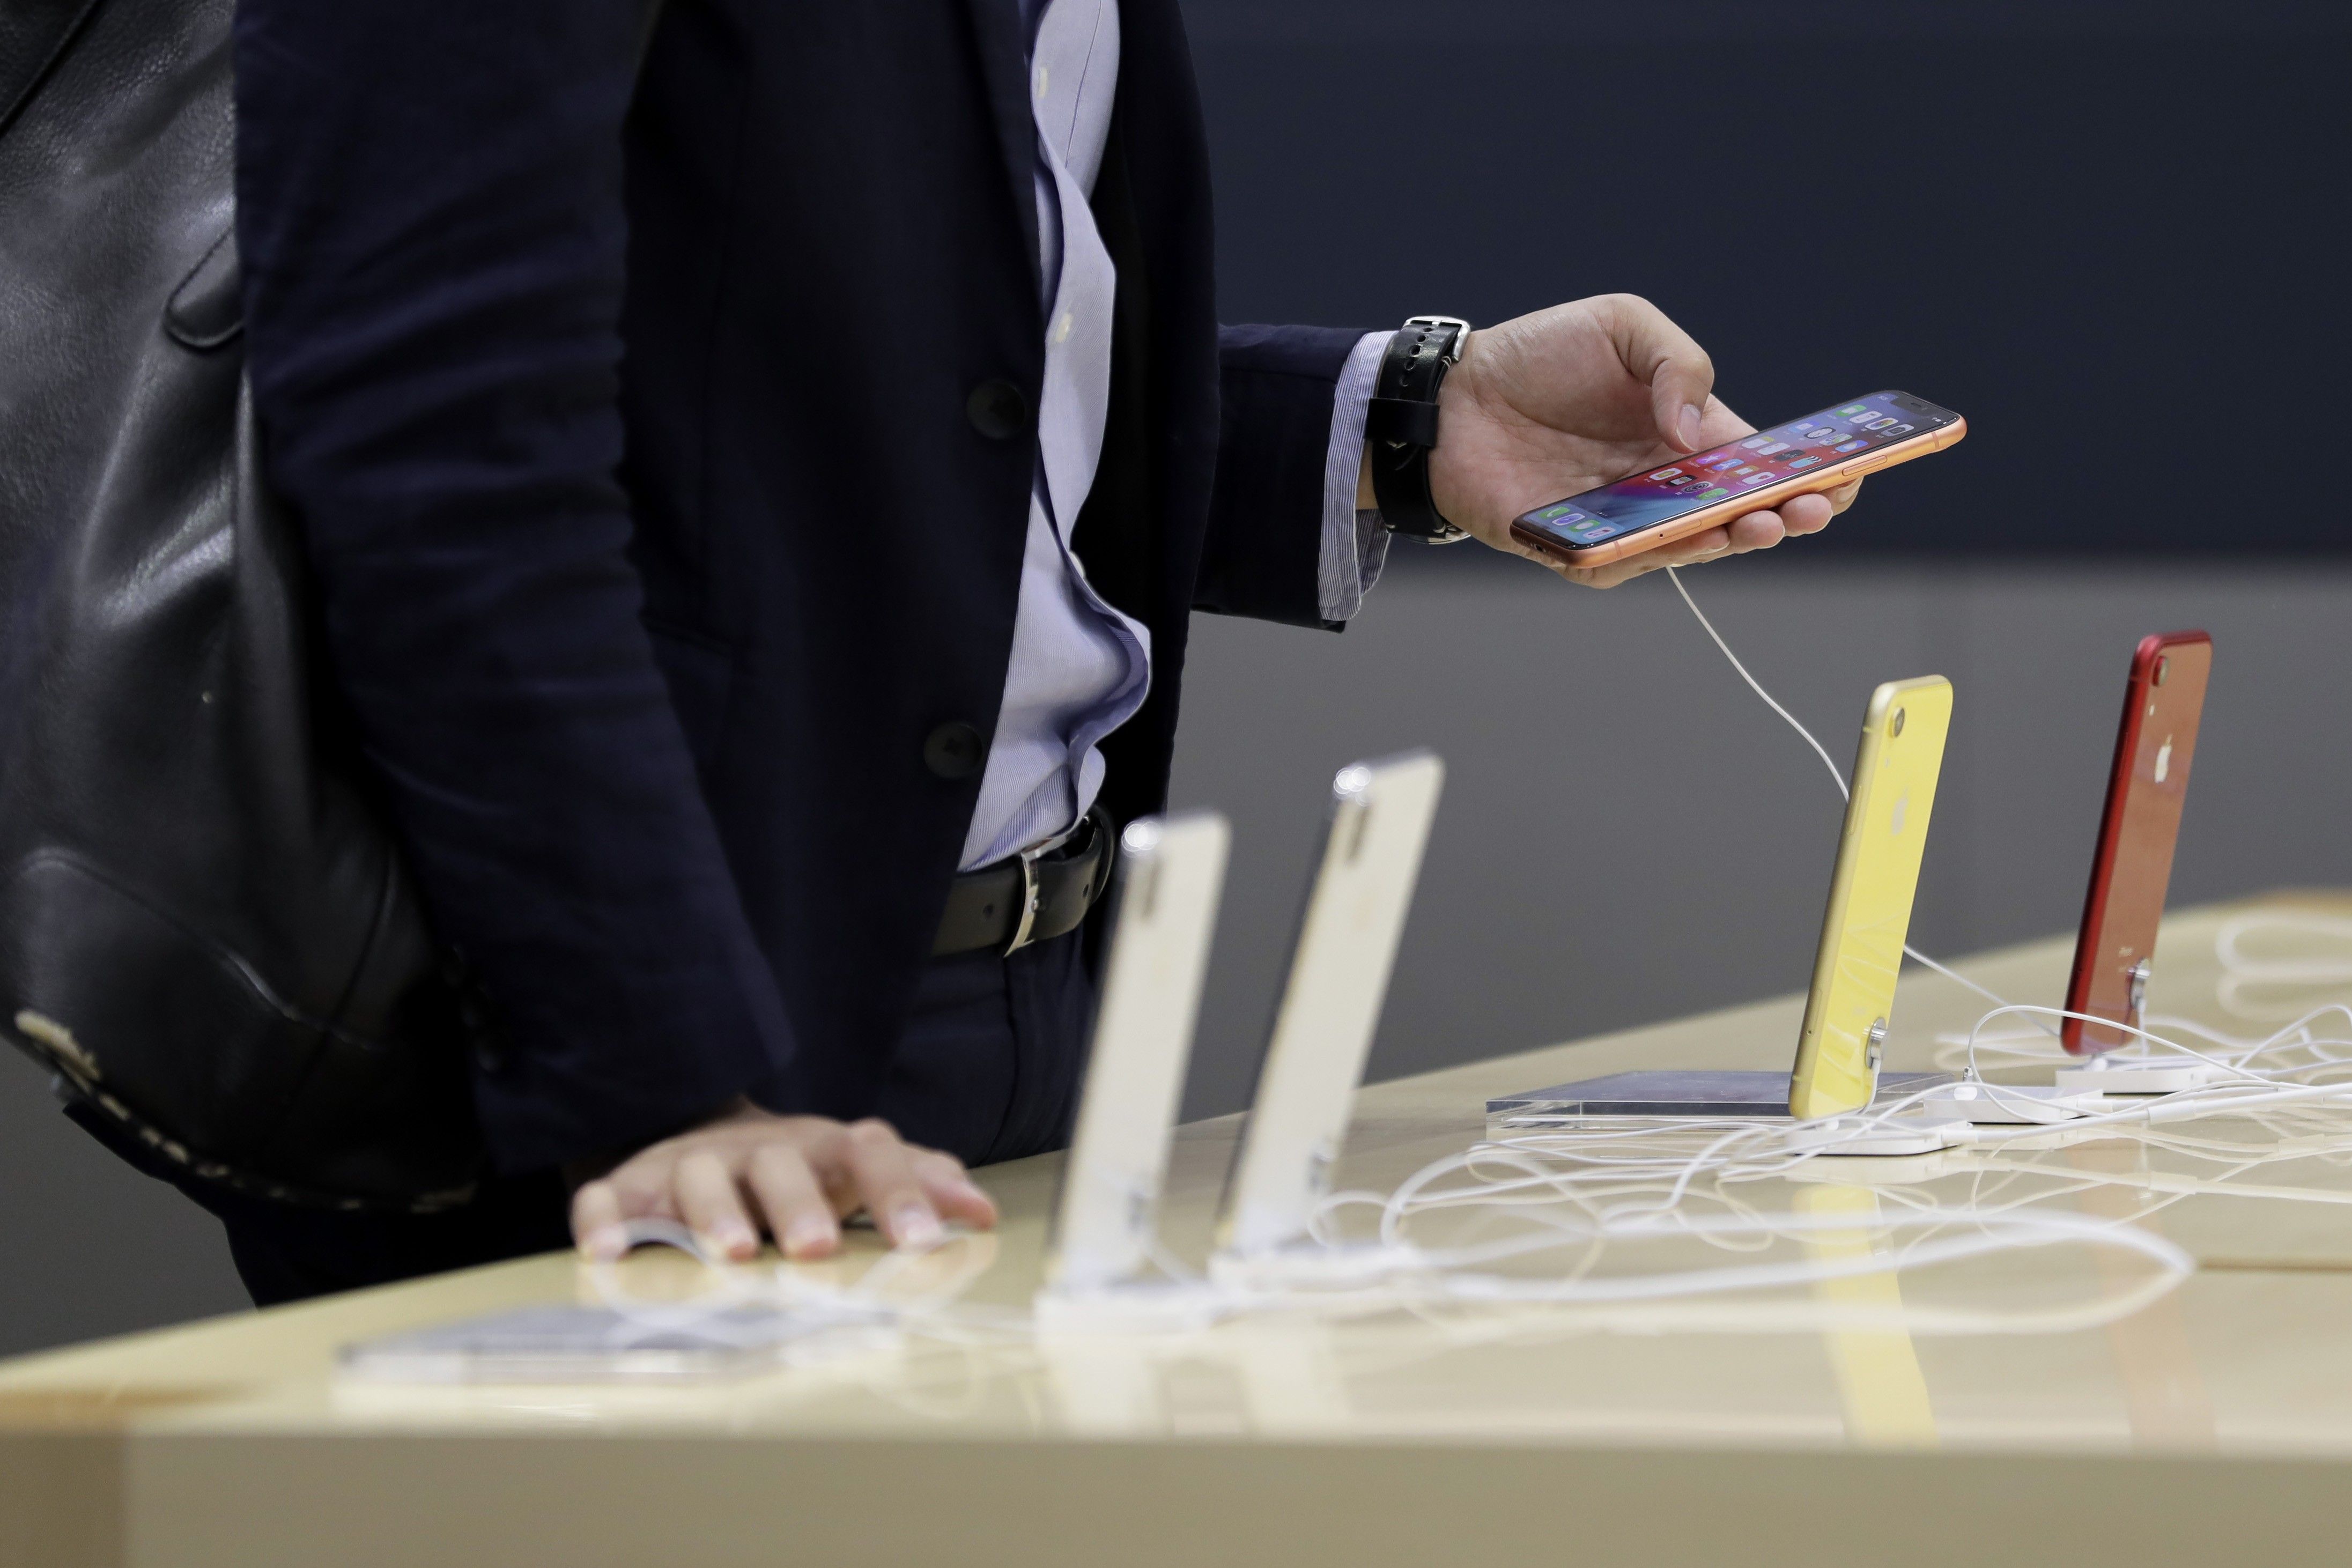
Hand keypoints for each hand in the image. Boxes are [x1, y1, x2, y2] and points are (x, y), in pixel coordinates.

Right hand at [568, 1098, 997, 1261]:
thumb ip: (920, 1185)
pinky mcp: (630, 1187)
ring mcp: (690, 1165)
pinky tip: (609, 1253)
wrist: (706, 1137)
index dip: (899, 1189)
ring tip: (732, 1253)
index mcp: (823, 1150)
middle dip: (799, 1204)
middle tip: (818, 1249)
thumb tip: (983, 1210)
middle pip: (780, 1164)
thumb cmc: (799, 1174)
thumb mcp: (858, 1172)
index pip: (869, 1152)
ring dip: (714, 1214)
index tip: (924, 1238)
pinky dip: (605, 1220)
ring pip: (698, 1178)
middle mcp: (757, 1152)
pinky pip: (608, 1198)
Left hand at [1417, 294, 1860, 588]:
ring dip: (1730, 541)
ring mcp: (1624, 522)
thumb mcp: (1624, 328)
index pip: (1768, 465)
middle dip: (1786, 514)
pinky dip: (1649, 556)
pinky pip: (1621, 563)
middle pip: (1743, 515)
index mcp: (1691, 435)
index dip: (1815, 473)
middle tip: (1806, 507)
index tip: (1851, 472)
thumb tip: (1696, 430)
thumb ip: (1679, 364)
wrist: (1454, 392)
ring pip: (1691, 548)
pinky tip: (1680, 540)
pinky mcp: (1575, 548)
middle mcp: (1666, 486)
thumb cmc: (1540, 356)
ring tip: (1760, 524)